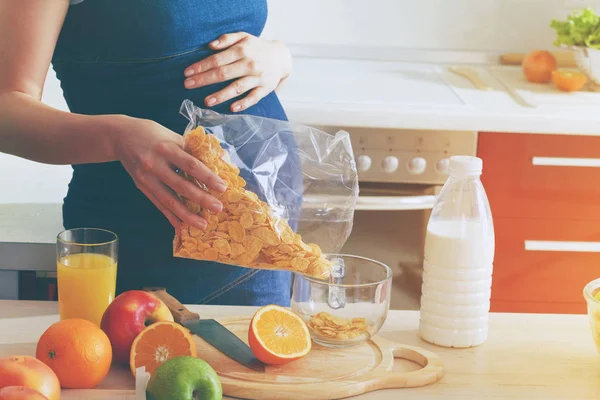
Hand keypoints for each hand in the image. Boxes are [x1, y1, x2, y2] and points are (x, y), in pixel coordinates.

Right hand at [111, 116, 226, 230]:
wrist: (120, 136)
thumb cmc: (153, 134)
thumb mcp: (173, 136)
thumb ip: (192, 150)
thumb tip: (218, 164)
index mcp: (166, 148)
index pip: (190, 165)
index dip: (207, 177)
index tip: (222, 188)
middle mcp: (154, 164)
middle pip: (181, 186)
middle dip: (201, 199)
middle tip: (218, 208)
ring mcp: (146, 178)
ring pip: (169, 200)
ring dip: (187, 215)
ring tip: (203, 225)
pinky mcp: (142, 187)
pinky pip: (158, 205)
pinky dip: (171, 217)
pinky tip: (181, 228)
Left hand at [183, 32, 291, 111]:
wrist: (281, 57)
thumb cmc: (257, 47)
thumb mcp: (243, 36)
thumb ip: (227, 39)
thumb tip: (210, 46)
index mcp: (242, 50)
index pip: (217, 59)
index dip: (201, 66)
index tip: (187, 73)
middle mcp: (249, 64)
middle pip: (223, 73)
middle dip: (204, 80)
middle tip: (188, 86)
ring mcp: (257, 77)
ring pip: (237, 87)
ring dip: (221, 95)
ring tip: (206, 101)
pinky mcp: (265, 89)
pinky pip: (253, 98)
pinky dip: (243, 103)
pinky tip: (232, 108)